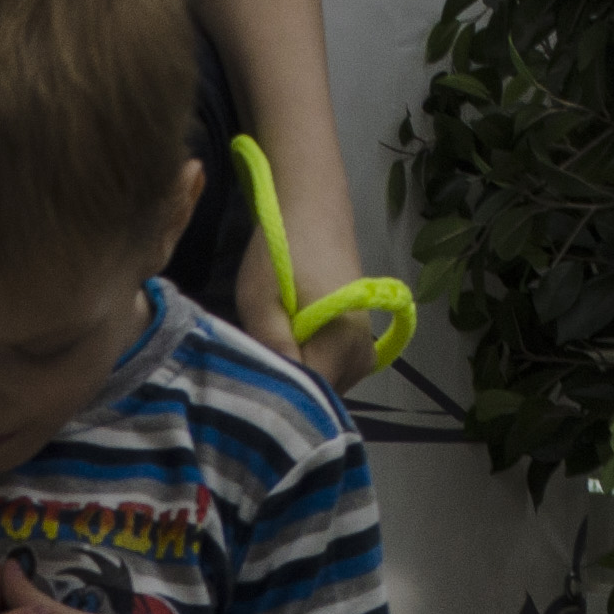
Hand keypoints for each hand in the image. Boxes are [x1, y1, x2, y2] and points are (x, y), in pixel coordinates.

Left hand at [237, 225, 385, 391]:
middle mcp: (361, 360)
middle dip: (285, 388)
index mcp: (342, 348)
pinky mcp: (360, 347)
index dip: (274, 397)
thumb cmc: (283, 251)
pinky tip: (289, 342)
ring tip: (272, 343)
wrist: (314, 213)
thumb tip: (277, 393)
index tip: (249, 382)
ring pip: (321, 388)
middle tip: (257, 358)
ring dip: (295, 375)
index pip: (306, 400)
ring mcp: (364, 355)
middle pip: (315, 399)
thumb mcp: (260, 300)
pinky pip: (330, 374)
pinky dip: (308, 365)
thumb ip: (271, 347)